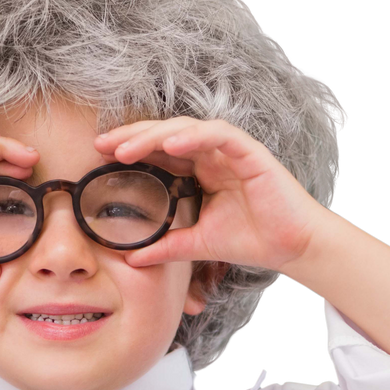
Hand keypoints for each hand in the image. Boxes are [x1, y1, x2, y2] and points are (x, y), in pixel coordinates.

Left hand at [95, 118, 328, 271]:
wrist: (289, 247)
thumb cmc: (250, 240)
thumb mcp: (197, 244)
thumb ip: (166, 247)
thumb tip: (132, 260)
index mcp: (198, 170)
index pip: (158, 152)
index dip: (130, 150)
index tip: (99, 156)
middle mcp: (211, 155)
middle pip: (166, 134)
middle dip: (132, 136)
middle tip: (102, 145)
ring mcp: (230, 151)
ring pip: (187, 130)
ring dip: (154, 136)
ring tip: (126, 148)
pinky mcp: (250, 153)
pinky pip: (218, 135)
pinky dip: (194, 137)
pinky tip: (170, 145)